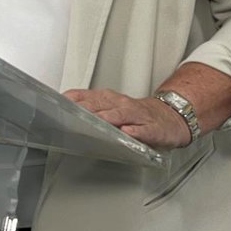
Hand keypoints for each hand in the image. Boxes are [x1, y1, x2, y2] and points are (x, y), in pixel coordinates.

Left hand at [62, 88, 191, 150]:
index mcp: (111, 100)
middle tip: (74, 113)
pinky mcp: (153, 129)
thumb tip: (64, 106)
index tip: (60, 103)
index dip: (76, 99)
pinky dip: (137, 131)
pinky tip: (128, 133)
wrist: (169, 117)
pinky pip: (145, 130)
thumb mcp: (111, 107)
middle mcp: (123, 105)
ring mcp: (138, 116)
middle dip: (89, 108)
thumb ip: (90, 106)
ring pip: (123, 114)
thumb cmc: (136, 115)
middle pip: (104, 104)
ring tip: (100, 120)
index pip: (90, 96)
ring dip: (111, 117)